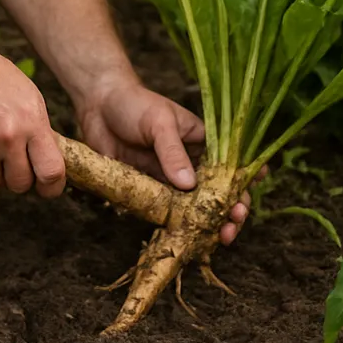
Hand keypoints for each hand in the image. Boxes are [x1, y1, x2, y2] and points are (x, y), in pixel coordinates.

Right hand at [0, 38, 66, 197]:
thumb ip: (37, 128)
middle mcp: (6, 138)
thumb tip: (47, 158)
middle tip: (8, 157)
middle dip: (16, 175)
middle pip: (20, 184)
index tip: (47, 186)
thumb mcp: (25, 92)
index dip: (52, 186)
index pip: (51, 172)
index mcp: (30, 121)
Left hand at [76, 71, 250, 244]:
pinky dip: (175, 225)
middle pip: (213, 193)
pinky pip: (163, 211)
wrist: (97, 104)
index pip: (226, 167)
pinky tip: (183, 237)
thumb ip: (172, 152)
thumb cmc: (135, 103)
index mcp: (199, 142)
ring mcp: (167, 178)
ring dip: (204, 224)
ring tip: (216, 240)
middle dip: (226, 212)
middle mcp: (187, 163)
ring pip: (191, 207)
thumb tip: (189, 185)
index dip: (240, 186)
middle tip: (230, 229)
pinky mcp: (147, 189)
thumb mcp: (159, 121)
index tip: (245, 203)